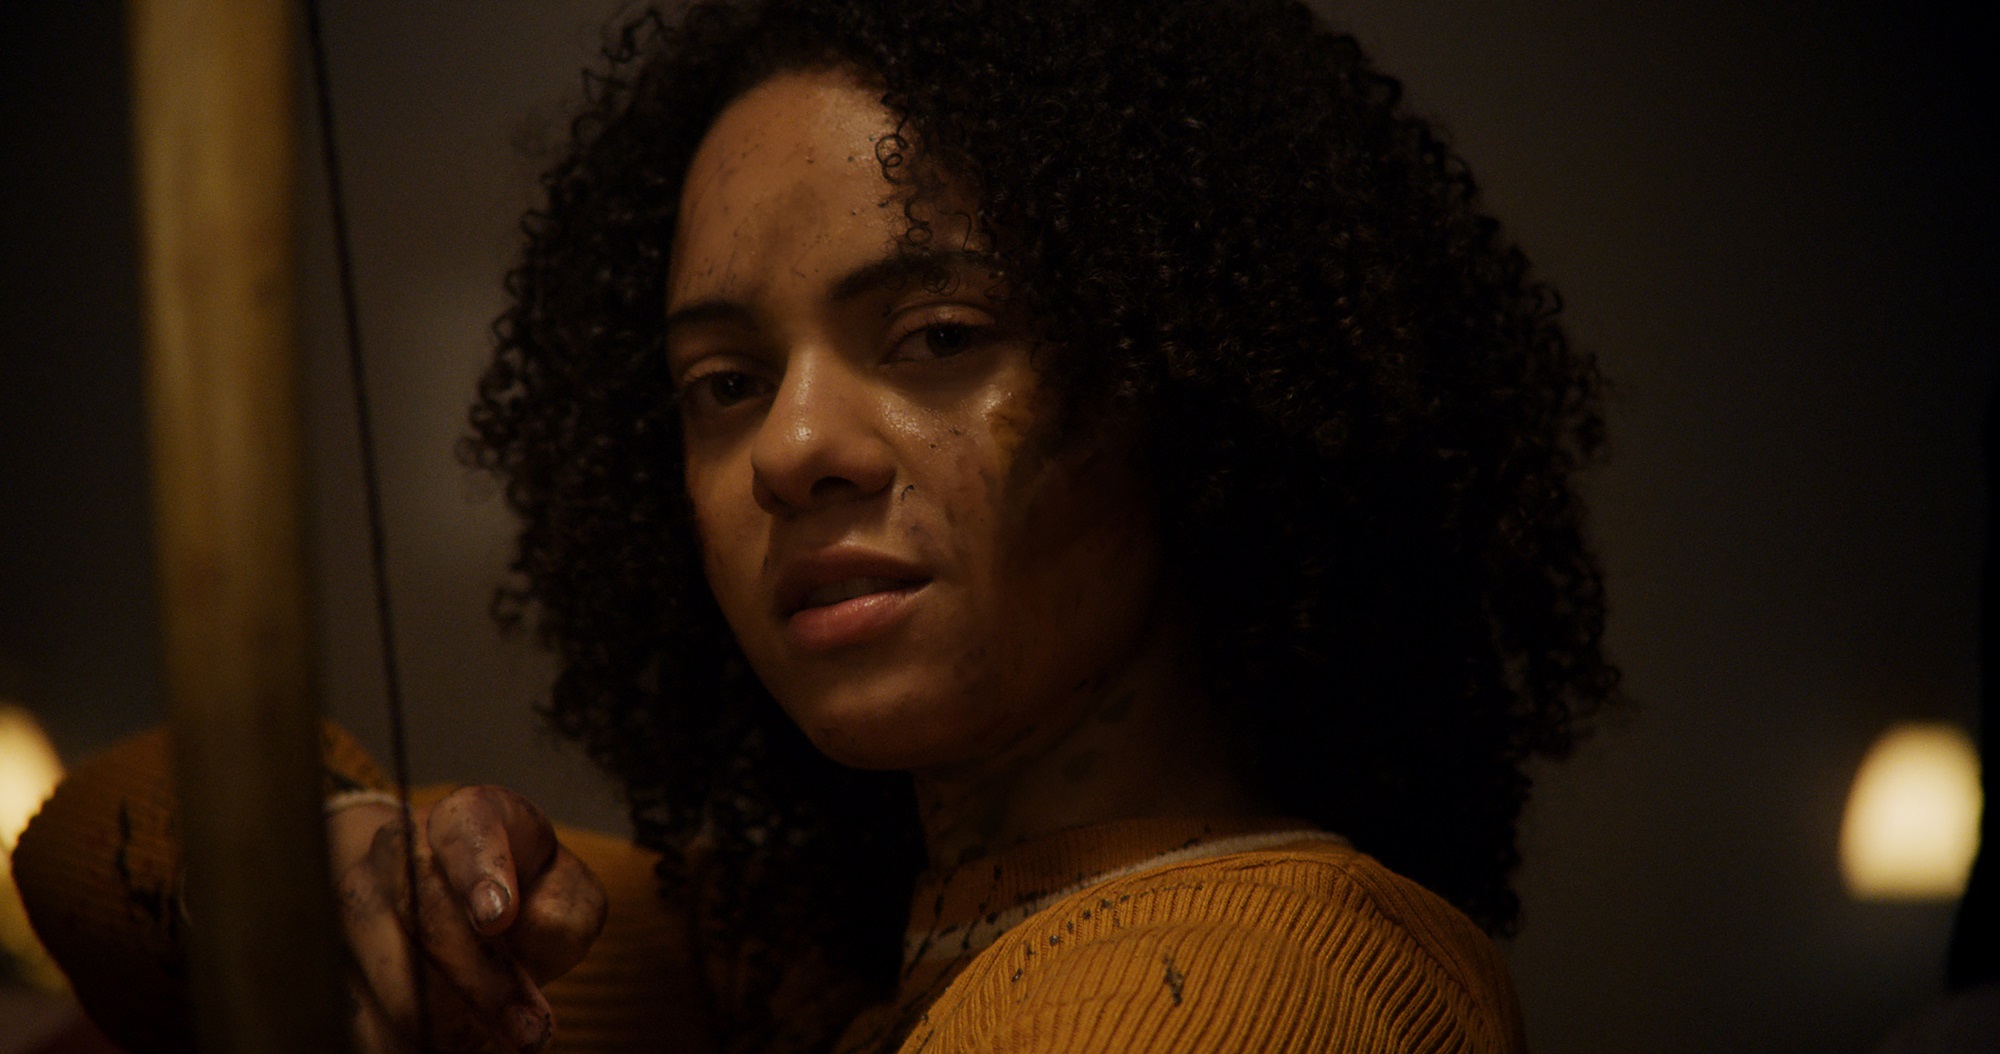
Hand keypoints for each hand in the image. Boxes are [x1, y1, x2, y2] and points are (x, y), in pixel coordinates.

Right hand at [328, 786, 608, 1052]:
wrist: (446, 899)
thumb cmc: (519, 894)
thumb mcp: (561, 888)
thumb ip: (563, 910)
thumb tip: (525, 937)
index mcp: (462, 820)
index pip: (466, 835)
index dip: (480, 873)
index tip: (498, 915)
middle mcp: (394, 852)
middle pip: (426, 919)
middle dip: (483, 985)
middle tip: (530, 1031)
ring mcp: (349, 907)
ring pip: (392, 980)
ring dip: (451, 1025)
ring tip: (501, 1042)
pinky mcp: (329, 965)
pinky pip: (361, 1020)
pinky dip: (409, 1042)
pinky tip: (448, 1045)